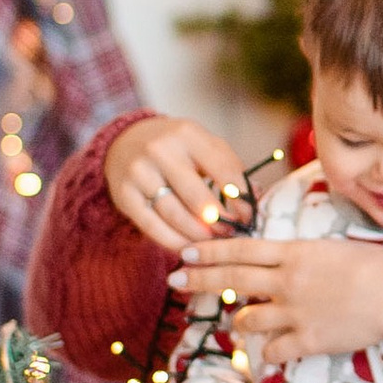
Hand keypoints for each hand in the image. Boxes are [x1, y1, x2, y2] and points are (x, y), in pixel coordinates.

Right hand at [104, 112, 253, 248]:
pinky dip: (174, 242)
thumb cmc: (177, 148)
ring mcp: (139, 173)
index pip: (224, 171)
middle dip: (220, 223)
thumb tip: (257, 198)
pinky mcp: (125, 195)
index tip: (249, 218)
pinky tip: (188, 248)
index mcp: (189, 134)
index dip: (241, 200)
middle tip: (232, 235)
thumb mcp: (203, 145)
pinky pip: (153, 227)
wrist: (126, 142)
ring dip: (199, 236)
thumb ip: (229, 168)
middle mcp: (161, 151)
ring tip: (213, 244)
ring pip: (176, 216)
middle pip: (199, 198)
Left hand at [178, 234, 382, 363]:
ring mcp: (295, 312)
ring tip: (243, 322)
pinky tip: (275, 349)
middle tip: (175, 281)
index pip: (240, 249)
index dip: (208, 251)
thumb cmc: (372, 266)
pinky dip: (272, 351)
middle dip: (198, 280)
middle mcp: (287, 281)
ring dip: (241, 322)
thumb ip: (297, 257)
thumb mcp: (328, 250)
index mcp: (294, 253)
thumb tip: (274, 262)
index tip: (184, 252)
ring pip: (247, 319)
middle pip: (231, 279)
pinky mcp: (309, 340)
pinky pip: (274, 351)